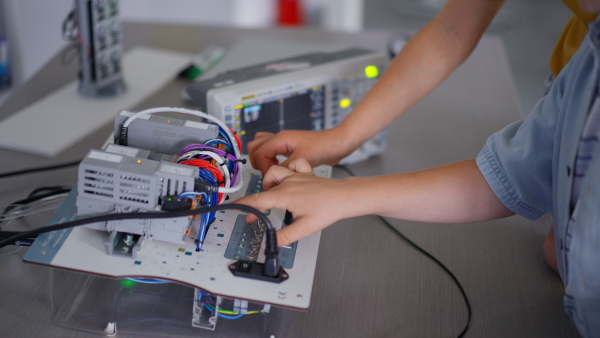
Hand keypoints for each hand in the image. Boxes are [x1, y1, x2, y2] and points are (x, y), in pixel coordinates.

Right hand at [235, 158, 353, 246]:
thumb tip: (271, 243)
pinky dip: (287, 169)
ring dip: (269, 182)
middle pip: (264, 188)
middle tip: (257, 216)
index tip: (236, 209)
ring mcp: (297, 175)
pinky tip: (289, 178)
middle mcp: (288, 182)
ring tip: (271, 195)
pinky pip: (292, 165)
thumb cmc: (328, 210)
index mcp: (285, 195)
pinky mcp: (305, 173)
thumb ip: (284, 237)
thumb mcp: (304, 229)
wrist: (344, 197)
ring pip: (275, 171)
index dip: (244, 206)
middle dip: (256, 202)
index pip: (258, 200)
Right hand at [247, 129, 352, 174]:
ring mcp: (285, 142)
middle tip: (266, 173)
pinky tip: (280, 168)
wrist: (338, 143)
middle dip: (257, 162)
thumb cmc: (324, 147)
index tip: (270, 178)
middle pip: (255, 146)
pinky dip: (271, 159)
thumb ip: (285, 168)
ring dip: (262, 159)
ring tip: (271, 170)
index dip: (262, 167)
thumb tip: (273, 178)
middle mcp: (281, 138)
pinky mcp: (290, 147)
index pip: (259, 152)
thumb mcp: (302, 160)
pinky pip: (273, 151)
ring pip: (262, 146)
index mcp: (281, 138)